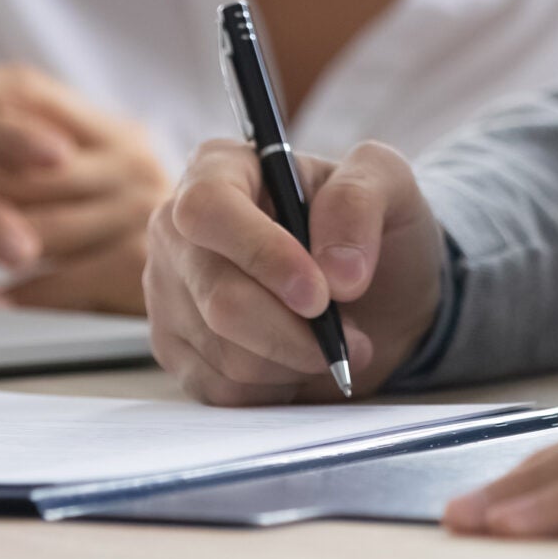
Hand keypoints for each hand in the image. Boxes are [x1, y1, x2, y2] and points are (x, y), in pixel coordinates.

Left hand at [0, 66, 172, 315]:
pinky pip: (56, 286)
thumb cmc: (135, 216)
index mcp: (110, 128)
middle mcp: (127, 163)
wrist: (234, 259)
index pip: (29, 92)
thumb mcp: (102, 167)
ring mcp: (136, 216)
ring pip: (29, 227)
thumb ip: (39, 149)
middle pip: (21, 161)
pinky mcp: (136, 271)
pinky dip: (5, 294)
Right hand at [146, 138, 445, 404]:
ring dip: (296, 360)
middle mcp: (177, 230)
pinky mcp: (176, 350)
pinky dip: (277, 387)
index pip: (208, 209)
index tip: (319, 294)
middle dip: (295, 330)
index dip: (261, 254)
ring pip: (225, 352)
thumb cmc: (370, 227)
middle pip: (219, 297)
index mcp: (219, 168)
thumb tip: (334, 269)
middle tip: (352, 336)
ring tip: (332, 341)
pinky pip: (222, 390)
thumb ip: (360, 200)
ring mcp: (169, 293)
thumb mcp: (388, 183)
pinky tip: (299, 361)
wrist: (375, 294)